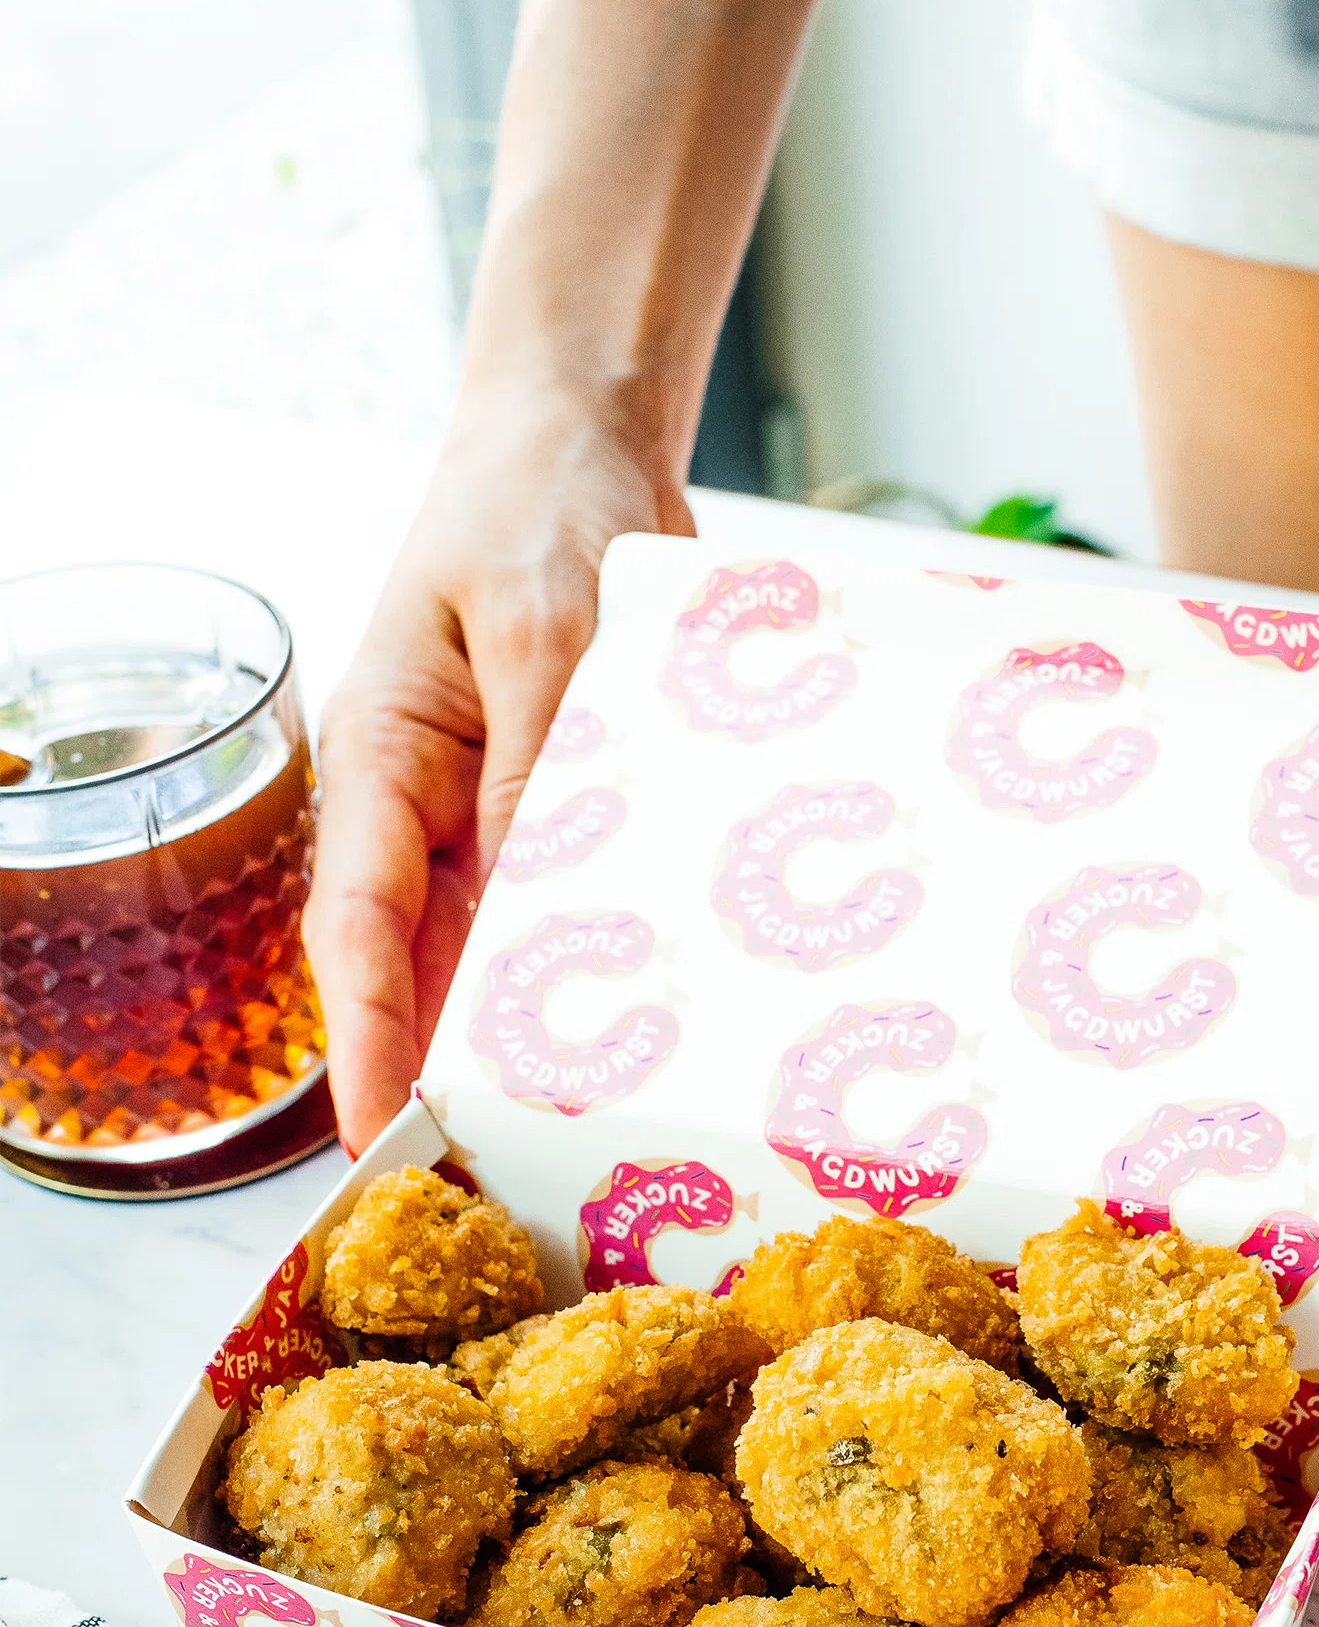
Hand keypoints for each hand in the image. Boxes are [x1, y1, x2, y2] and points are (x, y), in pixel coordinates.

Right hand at [309, 401, 687, 1148]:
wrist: (584, 449)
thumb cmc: (544, 516)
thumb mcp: (545, 632)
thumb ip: (545, 761)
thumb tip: (544, 889)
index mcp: (381, 760)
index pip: (357, 928)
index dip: (371, 1039)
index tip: (382, 1132)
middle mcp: (429, 803)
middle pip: (427, 964)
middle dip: (454, 1070)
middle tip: (501, 1178)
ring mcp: (499, 810)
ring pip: (506, 949)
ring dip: (537, 1033)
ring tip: (579, 1139)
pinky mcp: (571, 804)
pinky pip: (581, 899)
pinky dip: (606, 963)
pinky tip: (653, 1034)